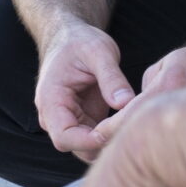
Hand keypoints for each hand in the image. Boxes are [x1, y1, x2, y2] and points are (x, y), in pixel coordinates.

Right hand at [33, 21, 133, 161]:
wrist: (71, 38)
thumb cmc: (81, 41)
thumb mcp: (99, 52)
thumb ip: (111, 77)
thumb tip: (125, 102)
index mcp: (51, 100)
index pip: (64, 138)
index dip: (90, 142)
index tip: (116, 131)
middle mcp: (55, 116)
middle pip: (77, 148)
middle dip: (104, 143)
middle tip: (133, 128)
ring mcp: (70, 121)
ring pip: (89, 148)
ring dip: (111, 141)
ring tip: (134, 124)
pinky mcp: (85, 121)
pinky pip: (98, 138)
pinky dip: (114, 134)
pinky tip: (131, 122)